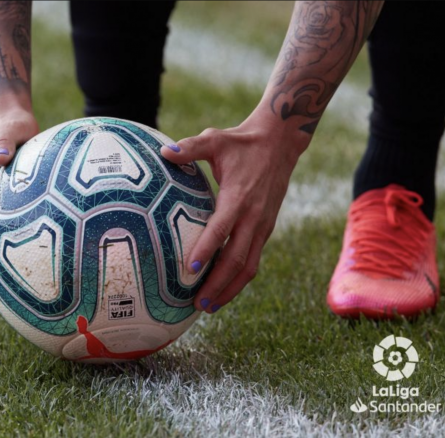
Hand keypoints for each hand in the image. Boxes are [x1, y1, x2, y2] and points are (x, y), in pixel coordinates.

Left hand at [161, 114, 307, 312]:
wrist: (280, 144)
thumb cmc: (241, 143)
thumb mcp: (215, 139)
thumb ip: (190, 147)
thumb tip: (164, 153)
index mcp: (239, 197)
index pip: (222, 228)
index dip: (207, 248)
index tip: (190, 268)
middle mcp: (253, 216)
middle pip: (237, 259)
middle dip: (218, 283)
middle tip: (197, 303)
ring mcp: (262, 226)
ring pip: (249, 266)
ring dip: (230, 289)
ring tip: (208, 306)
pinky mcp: (266, 229)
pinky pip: (253, 260)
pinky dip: (239, 279)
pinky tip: (222, 290)